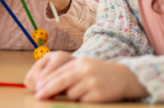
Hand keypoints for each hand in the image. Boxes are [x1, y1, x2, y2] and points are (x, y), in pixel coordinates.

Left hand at [27, 52, 147, 101]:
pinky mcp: (99, 94)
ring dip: (72, 96)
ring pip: (71, 94)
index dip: (46, 81)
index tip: (37, 89)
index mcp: (80, 63)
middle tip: (39, 97)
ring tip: (83, 91)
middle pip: (61, 82)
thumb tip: (47, 86)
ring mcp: (93, 82)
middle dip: (48, 90)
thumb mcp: (84, 67)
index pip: (58, 72)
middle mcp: (85, 71)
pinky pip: (83, 101)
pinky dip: (83, 100)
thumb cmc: (99, 73)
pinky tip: (91, 95)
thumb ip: (68, 73)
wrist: (125, 77)